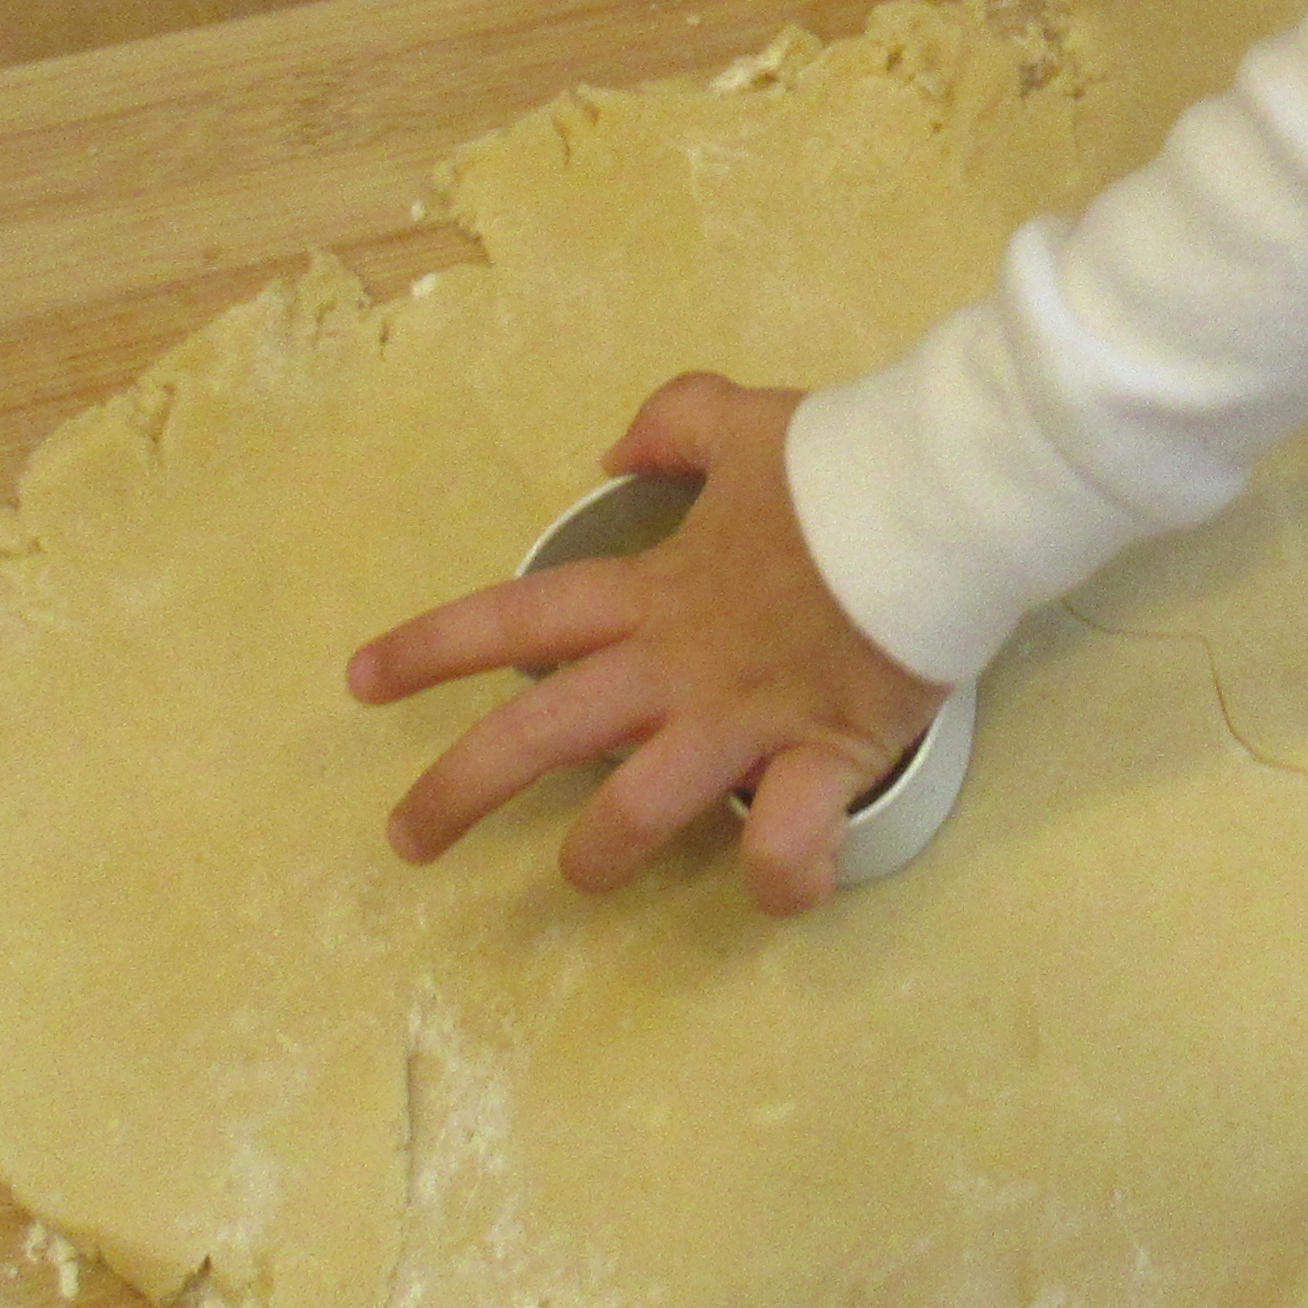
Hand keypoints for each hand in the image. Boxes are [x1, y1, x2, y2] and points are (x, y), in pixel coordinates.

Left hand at [346, 372, 946, 916]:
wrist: (947, 493)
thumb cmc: (848, 461)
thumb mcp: (748, 419)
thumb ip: (674, 422)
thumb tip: (612, 452)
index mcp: (653, 591)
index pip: (516, 619)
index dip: (430, 649)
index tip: (360, 682)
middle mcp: (679, 665)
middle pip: (539, 736)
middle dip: (457, 794)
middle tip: (406, 842)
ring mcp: (745, 717)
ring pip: (637, 811)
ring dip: (598, 854)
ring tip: (584, 873)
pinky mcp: (823, 752)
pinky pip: (788, 841)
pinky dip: (781, 875)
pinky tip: (780, 888)